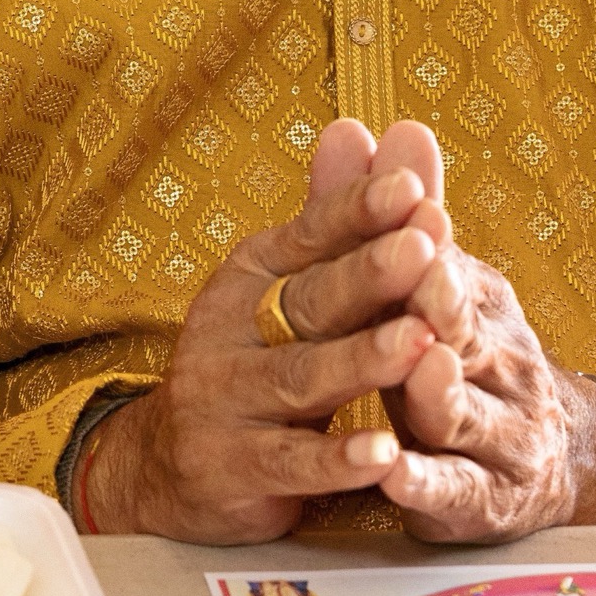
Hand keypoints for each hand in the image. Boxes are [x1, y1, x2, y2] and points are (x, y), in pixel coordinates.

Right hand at [76, 118, 443, 543]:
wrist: (171, 466)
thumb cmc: (254, 364)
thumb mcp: (284, 288)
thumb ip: (332, 220)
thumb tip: (359, 128)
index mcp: (250, 277)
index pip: (308, 236)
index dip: (358, 213)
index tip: (413, 188)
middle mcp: (229, 331)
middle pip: (309, 302)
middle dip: (370, 275)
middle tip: (425, 249)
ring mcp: (224, 400)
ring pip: (302, 379)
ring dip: (363, 361)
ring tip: (421, 340)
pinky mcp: (230, 467)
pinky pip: (292, 463)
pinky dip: (339, 460)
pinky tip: (384, 453)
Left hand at [374, 223, 595, 541]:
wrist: (540, 459)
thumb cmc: (462, 354)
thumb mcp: (434, 283)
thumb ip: (397, 213)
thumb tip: (379, 125)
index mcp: (478, 304)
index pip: (447, 268)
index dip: (428, 242)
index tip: (411, 210)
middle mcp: (499, 364)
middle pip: (462, 333)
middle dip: (439, 303)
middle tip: (420, 280)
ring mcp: (498, 435)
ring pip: (463, 413)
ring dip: (439, 391)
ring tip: (418, 369)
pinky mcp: (481, 501)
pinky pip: (454, 491)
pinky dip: (425, 483)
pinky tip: (395, 477)